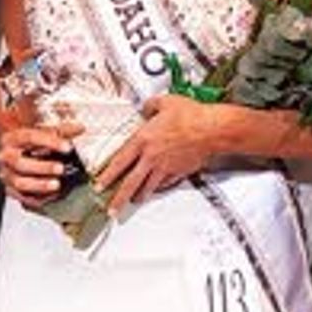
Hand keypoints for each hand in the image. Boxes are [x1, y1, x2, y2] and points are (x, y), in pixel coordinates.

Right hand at [0, 123, 75, 207]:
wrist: (15, 153)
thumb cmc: (29, 143)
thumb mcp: (43, 133)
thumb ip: (61, 131)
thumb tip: (80, 128)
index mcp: (12, 138)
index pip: (30, 138)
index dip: (50, 142)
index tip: (67, 147)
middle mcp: (6, 156)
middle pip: (21, 163)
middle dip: (42, 167)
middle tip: (61, 168)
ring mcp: (7, 174)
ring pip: (20, 182)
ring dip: (40, 185)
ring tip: (57, 185)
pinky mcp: (11, 190)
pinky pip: (23, 197)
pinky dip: (38, 198)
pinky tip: (52, 196)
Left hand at [91, 94, 233, 209]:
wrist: (211, 129)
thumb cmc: (191, 116)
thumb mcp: (166, 102)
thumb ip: (151, 105)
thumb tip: (146, 107)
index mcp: (144, 140)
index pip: (120, 162)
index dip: (107, 175)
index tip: (99, 184)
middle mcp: (152, 157)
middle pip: (130, 183)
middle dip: (119, 199)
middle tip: (112, 209)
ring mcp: (165, 167)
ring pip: (147, 187)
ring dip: (138, 196)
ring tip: (132, 202)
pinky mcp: (178, 172)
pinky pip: (165, 184)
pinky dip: (158, 188)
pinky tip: (155, 190)